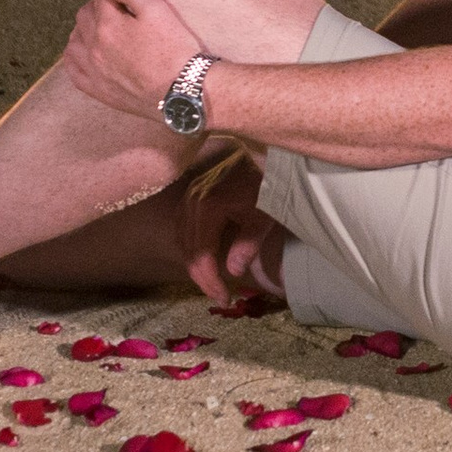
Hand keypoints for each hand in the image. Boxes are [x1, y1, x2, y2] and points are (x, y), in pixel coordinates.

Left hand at [63, 0, 205, 122]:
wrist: (181, 91)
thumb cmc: (174, 49)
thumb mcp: (159, 9)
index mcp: (108, 24)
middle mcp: (93, 46)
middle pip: (85, 14)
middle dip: (99, 4)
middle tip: (118, 5)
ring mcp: (92, 70)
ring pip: (74, 39)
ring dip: (85, 27)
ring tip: (103, 27)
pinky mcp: (96, 89)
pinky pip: (73, 68)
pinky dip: (76, 54)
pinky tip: (88, 52)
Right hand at [177, 146, 272, 303]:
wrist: (266, 151)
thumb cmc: (268, 181)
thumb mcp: (264, 215)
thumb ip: (248, 244)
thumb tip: (231, 272)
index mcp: (207, 208)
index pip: (201, 256)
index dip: (210, 282)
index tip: (224, 299)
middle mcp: (191, 202)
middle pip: (188, 252)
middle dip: (203, 278)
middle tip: (220, 297)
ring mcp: (189, 196)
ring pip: (183, 241)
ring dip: (196, 264)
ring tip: (213, 281)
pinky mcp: (192, 193)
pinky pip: (183, 227)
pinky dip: (192, 247)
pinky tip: (205, 258)